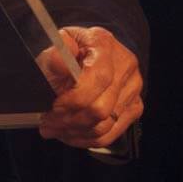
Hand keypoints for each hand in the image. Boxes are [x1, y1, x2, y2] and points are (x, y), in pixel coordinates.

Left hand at [37, 26, 143, 148]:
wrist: (90, 50)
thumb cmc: (70, 49)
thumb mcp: (55, 45)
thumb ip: (54, 54)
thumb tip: (58, 60)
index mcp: (104, 44)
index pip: (99, 78)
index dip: (75, 99)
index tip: (54, 106)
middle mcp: (124, 65)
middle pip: (102, 107)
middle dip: (70, 120)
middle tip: (48, 123)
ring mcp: (133, 88)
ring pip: (105, 124)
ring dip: (75, 132)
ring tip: (55, 129)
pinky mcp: (134, 106)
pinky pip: (112, 133)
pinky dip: (88, 138)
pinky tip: (70, 134)